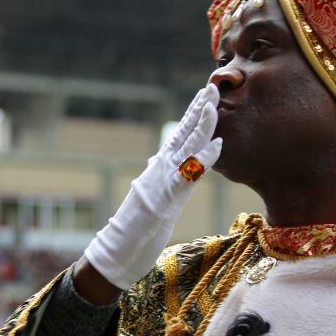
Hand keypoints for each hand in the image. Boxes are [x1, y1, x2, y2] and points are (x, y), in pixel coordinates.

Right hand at [80, 84, 222, 292]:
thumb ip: (167, 180)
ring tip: (215, 105)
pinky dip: (202, 159)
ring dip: (202, 125)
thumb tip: (166, 164)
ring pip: (185, 147)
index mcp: (161, 168)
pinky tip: (216, 146)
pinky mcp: (165, 199)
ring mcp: (162, 182)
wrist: (119, 250)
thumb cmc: (139, 228)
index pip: (181, 135)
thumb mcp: (159, 198)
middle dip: (199, 108)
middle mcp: (161, 169)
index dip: (194, 114)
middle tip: (213, 85)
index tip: (208, 95)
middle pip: (183, 133)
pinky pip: (188, 176)